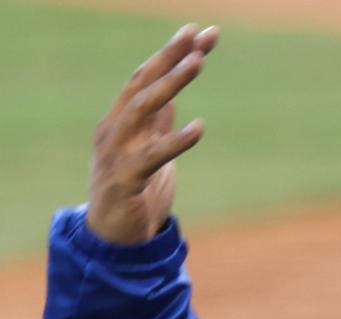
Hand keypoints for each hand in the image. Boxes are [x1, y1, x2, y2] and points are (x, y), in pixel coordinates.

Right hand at [86, 23, 219, 244]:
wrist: (115, 239)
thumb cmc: (136, 192)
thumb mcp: (152, 150)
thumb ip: (158, 124)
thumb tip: (174, 95)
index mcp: (122, 121)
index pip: (146, 77)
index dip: (171, 53)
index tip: (199, 31)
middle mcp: (115, 130)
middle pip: (142, 83)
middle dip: (170, 56)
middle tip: (199, 36)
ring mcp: (117, 152)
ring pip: (142, 108)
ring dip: (171, 83)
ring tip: (198, 63)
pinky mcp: (125, 180)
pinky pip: (152, 156)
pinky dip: (175, 140)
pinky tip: (200, 127)